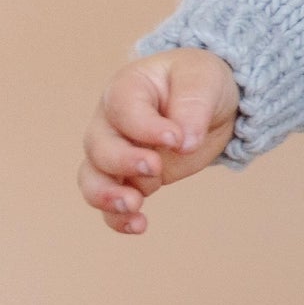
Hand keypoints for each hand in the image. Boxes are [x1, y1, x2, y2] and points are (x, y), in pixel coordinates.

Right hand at [78, 48, 239, 234]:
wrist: (209, 102)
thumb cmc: (200, 81)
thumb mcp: (204, 79)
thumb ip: (193, 106)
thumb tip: (184, 144)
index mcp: (127, 87)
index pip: (123, 109)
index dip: (145, 128)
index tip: (176, 138)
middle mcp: (111, 122)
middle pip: (100, 147)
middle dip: (123, 162)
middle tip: (156, 167)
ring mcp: (115, 152)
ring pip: (93, 179)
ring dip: (108, 196)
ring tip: (134, 205)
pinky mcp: (129, 179)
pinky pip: (110, 203)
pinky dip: (118, 218)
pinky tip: (139, 225)